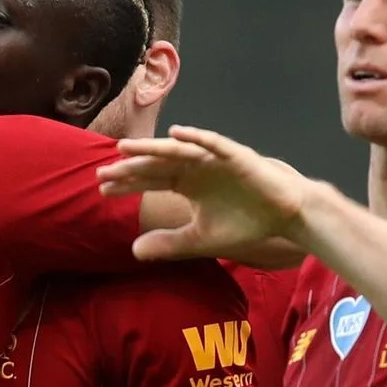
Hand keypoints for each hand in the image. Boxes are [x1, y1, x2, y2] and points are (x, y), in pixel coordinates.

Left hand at [97, 125, 312, 261]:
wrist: (284, 216)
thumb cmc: (244, 223)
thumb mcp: (200, 239)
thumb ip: (169, 243)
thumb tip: (133, 251)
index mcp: (187, 183)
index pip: (150, 181)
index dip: (127, 184)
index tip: (102, 188)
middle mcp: (195, 167)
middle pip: (157, 164)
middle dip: (130, 167)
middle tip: (102, 172)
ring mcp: (214, 158)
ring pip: (177, 151)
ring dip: (151, 148)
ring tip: (125, 148)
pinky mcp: (235, 155)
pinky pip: (213, 143)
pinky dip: (196, 137)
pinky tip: (176, 134)